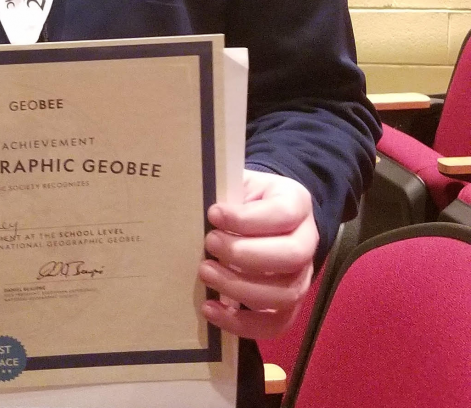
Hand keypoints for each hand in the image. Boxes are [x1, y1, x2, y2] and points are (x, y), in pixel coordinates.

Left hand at [198, 169, 318, 339]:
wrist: (262, 214)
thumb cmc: (246, 199)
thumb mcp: (240, 183)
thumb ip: (227, 194)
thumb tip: (200, 214)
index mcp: (296, 202)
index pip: (282, 213)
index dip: (247, 218)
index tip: (213, 214)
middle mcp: (308, 242)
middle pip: (290, 256)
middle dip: (245, 254)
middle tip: (210, 244)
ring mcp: (302, 276)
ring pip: (284, 294)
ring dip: (240, 287)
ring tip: (205, 272)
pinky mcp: (290, 305)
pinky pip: (275, 325)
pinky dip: (241, 323)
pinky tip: (212, 309)